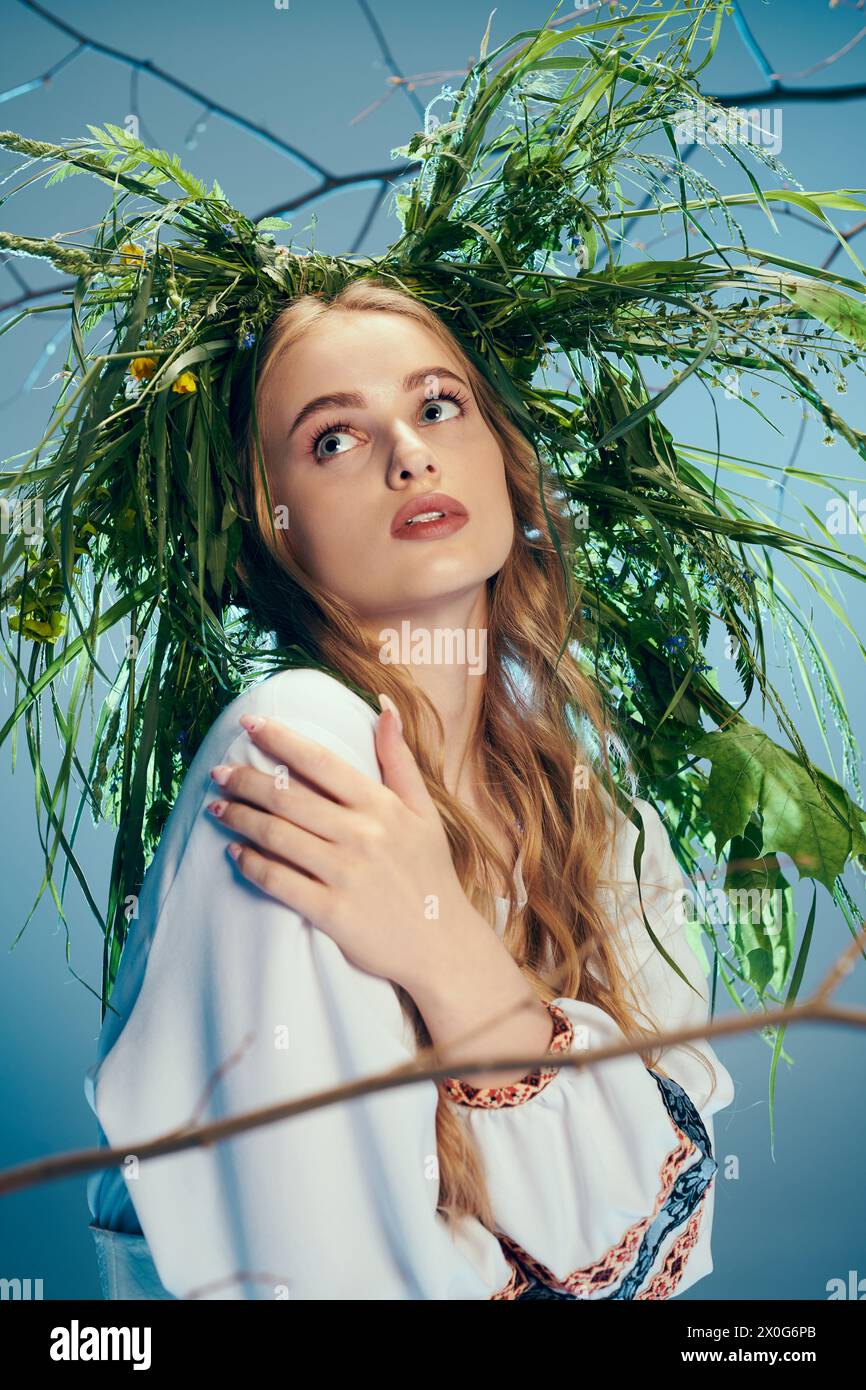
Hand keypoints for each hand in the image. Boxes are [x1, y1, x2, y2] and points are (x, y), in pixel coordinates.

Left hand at [206, 704, 481, 993]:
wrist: (442, 945)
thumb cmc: (430, 874)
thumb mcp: (424, 812)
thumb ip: (400, 759)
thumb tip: (385, 706)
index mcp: (380, 806)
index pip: (320, 761)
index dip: (280, 738)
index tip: (249, 722)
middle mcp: (361, 835)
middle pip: (287, 797)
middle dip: (245, 780)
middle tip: (218, 773)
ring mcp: (345, 874)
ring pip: (276, 835)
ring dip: (240, 819)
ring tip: (218, 809)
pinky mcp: (331, 911)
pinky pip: (278, 881)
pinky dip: (251, 865)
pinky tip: (235, 854)